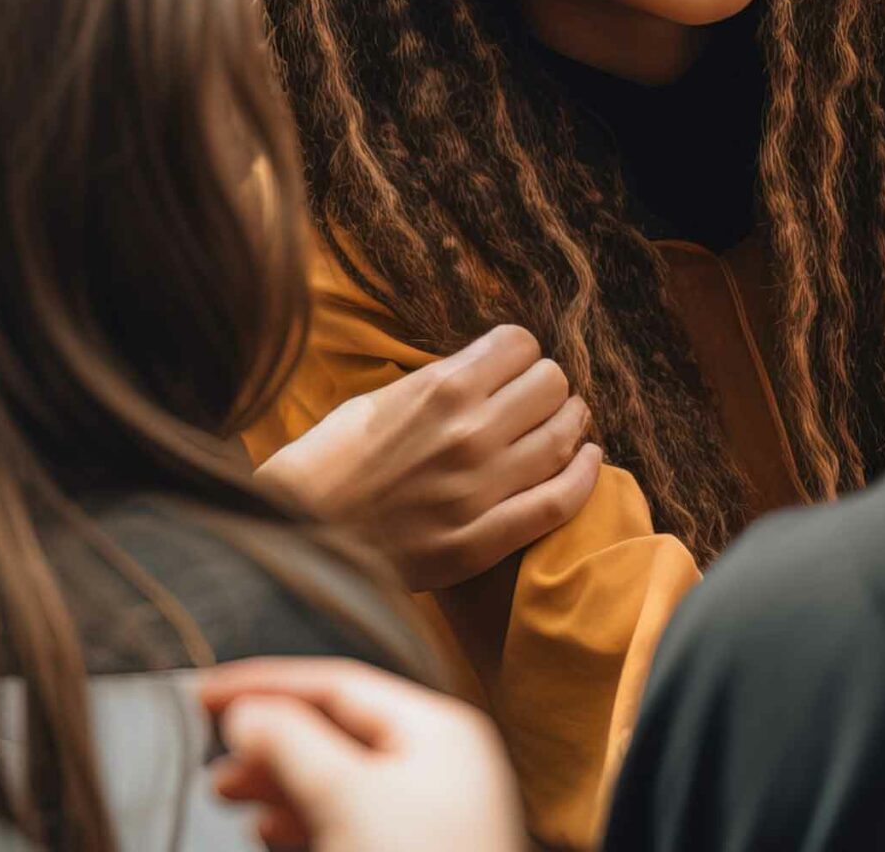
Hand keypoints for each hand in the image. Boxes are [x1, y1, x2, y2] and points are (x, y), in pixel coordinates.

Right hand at [204, 659, 524, 851]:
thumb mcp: (346, 797)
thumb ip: (292, 744)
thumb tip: (248, 713)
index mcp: (438, 731)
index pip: (339, 684)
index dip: (267, 684)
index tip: (207, 693)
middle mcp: (437, 766)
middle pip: (334, 732)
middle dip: (267, 739)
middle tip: (208, 746)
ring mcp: (425, 815)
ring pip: (334, 780)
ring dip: (275, 782)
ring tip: (223, 788)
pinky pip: (344, 821)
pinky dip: (299, 820)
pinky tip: (263, 830)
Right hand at [254, 326, 599, 590]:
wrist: (296, 535)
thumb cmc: (326, 464)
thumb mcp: (374, 401)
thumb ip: (436, 386)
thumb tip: (483, 373)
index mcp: (439, 389)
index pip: (520, 344)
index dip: (521, 351)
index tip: (514, 364)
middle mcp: (469, 433)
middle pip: (552, 385)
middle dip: (548, 385)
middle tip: (538, 398)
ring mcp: (479, 489)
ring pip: (565, 437)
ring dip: (573, 425)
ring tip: (569, 425)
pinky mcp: (480, 540)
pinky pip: (558, 501)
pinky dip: (584, 476)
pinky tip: (588, 461)